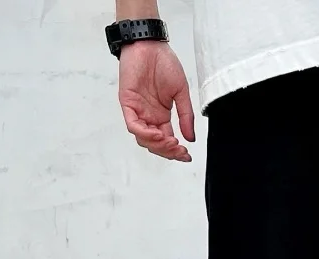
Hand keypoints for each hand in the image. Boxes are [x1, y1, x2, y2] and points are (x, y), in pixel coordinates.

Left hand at [118, 40, 195, 161]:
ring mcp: (137, 111)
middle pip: (155, 144)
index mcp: (161, 115)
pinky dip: (145, 134)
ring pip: (144, 139)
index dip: (176, 151)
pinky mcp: (127, 104)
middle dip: (168, 151)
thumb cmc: (163, 63)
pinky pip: (134, 125)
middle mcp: (148, 116)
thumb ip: (186, 116)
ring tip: (171, 143)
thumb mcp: (181, 93)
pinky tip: (158, 134)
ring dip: (158, 145)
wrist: (149, 44)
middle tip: (180, 151)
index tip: (187, 155)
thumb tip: (191, 138)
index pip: (167, 141)